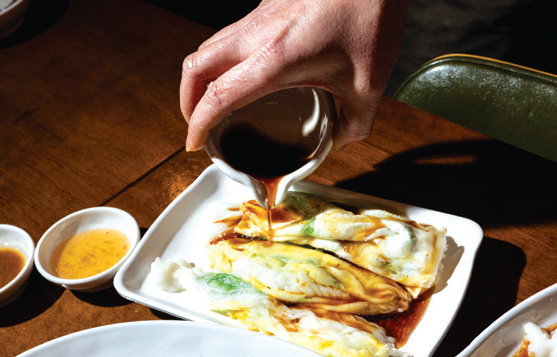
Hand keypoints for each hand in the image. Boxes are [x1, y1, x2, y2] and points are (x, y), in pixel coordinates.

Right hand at [180, 0, 408, 151]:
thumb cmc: (369, 14)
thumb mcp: (369, 83)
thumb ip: (355, 122)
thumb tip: (341, 140)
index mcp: (275, 59)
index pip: (217, 96)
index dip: (197, 124)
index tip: (194, 142)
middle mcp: (257, 34)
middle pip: (195, 67)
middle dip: (186, 100)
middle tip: (196, 122)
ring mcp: (258, 16)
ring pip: (208, 47)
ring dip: (201, 77)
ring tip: (212, 100)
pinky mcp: (266, 4)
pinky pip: (230, 34)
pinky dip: (222, 58)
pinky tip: (244, 71)